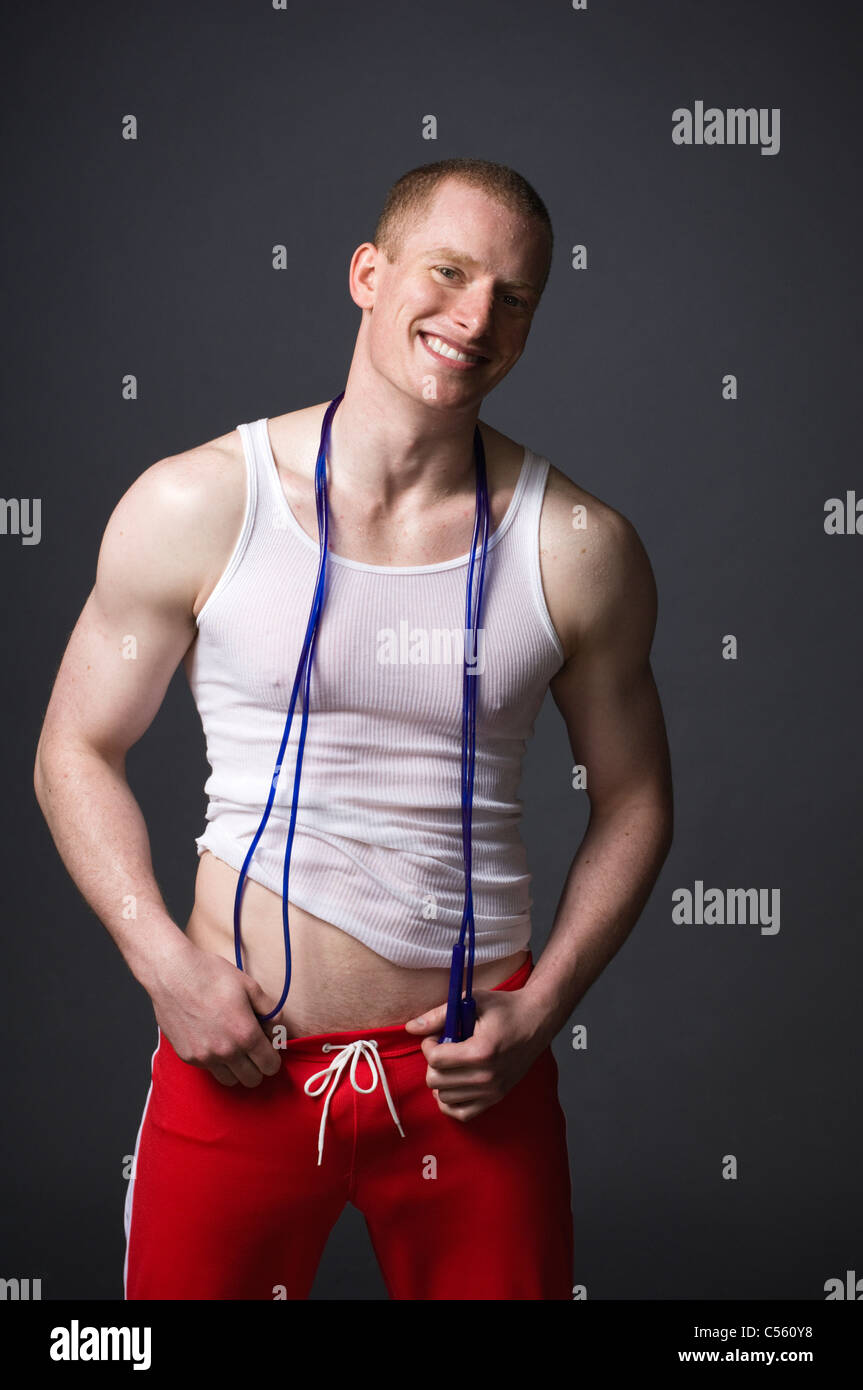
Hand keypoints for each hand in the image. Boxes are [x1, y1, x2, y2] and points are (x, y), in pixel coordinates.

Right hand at [148, 937, 281, 1087]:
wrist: (172, 974)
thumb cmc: (211, 975)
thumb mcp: (250, 986)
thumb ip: (271, 1011)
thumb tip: (276, 1030)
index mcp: (245, 1034)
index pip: (270, 1066)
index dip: (273, 1058)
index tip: (268, 1048)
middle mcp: (226, 1051)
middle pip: (252, 1079)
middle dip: (257, 1067)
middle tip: (253, 1049)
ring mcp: (205, 1057)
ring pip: (230, 1080)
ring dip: (237, 1069)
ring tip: (234, 1047)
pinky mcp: (188, 1057)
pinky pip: (209, 1069)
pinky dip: (216, 1061)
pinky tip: (213, 1040)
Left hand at [404, 988, 548, 1120]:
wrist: (537, 1020)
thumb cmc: (505, 1008)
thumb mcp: (473, 1002)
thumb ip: (439, 1015)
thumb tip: (410, 1028)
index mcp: (481, 1051)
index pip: (435, 1059)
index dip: (428, 1044)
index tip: (436, 1035)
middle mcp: (487, 1076)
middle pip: (436, 1080)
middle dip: (433, 1062)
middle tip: (443, 1048)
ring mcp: (493, 1091)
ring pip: (444, 1097)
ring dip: (441, 1080)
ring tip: (452, 1063)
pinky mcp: (496, 1098)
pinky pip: (462, 1113)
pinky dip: (451, 1101)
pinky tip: (454, 1083)